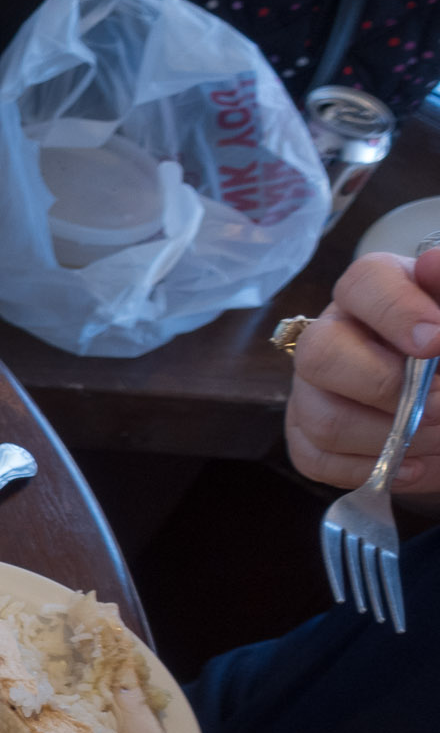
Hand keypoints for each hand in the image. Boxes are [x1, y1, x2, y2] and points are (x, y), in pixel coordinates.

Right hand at [286, 246, 439, 503]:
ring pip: (324, 418)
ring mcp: (310, 389)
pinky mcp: (304, 435)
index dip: (397, 312)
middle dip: (387, 388)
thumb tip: (433, 263)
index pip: (362, 285)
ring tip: (438, 436)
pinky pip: (316, 460)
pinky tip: (413, 463)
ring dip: (391, 436)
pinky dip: (371, 469)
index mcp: (371, 291)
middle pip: (321, 356)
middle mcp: (329, 335)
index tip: (437, 341)